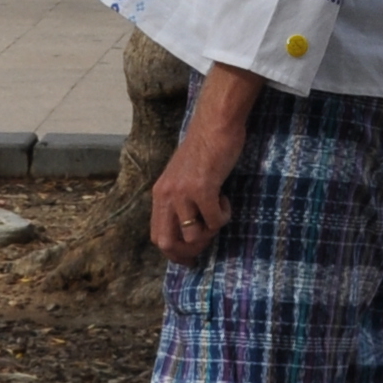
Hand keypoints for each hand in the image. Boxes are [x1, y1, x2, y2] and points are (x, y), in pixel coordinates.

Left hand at [152, 137, 234, 263]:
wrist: (215, 124)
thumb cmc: (204, 148)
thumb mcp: (182, 177)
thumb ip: (179, 200)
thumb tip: (188, 231)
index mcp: (160, 194)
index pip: (157, 236)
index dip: (174, 253)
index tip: (190, 257)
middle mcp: (166, 195)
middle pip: (167, 243)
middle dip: (188, 252)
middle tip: (207, 241)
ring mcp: (183, 193)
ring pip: (192, 236)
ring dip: (210, 231)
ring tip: (217, 211)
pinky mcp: (203, 189)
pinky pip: (213, 221)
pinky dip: (223, 216)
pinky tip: (225, 199)